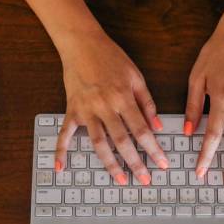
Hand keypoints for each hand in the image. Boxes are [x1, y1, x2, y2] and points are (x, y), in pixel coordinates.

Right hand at [55, 31, 167, 184]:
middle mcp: (105, 107)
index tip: (162, 164)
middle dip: (135, 163)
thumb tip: (157, 126)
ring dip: (109, 164)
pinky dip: (61, 150)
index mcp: (123, 98)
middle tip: (145, 180)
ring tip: (119, 180)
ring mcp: (86, 110)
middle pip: (122, 142)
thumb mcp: (136, 77)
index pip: (141, 130)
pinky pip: (65, 133)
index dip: (153, 149)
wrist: (82, 44)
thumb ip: (147, 103)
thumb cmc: (111, 58)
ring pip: (98, 143)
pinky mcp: (72, 110)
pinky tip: (61, 167)